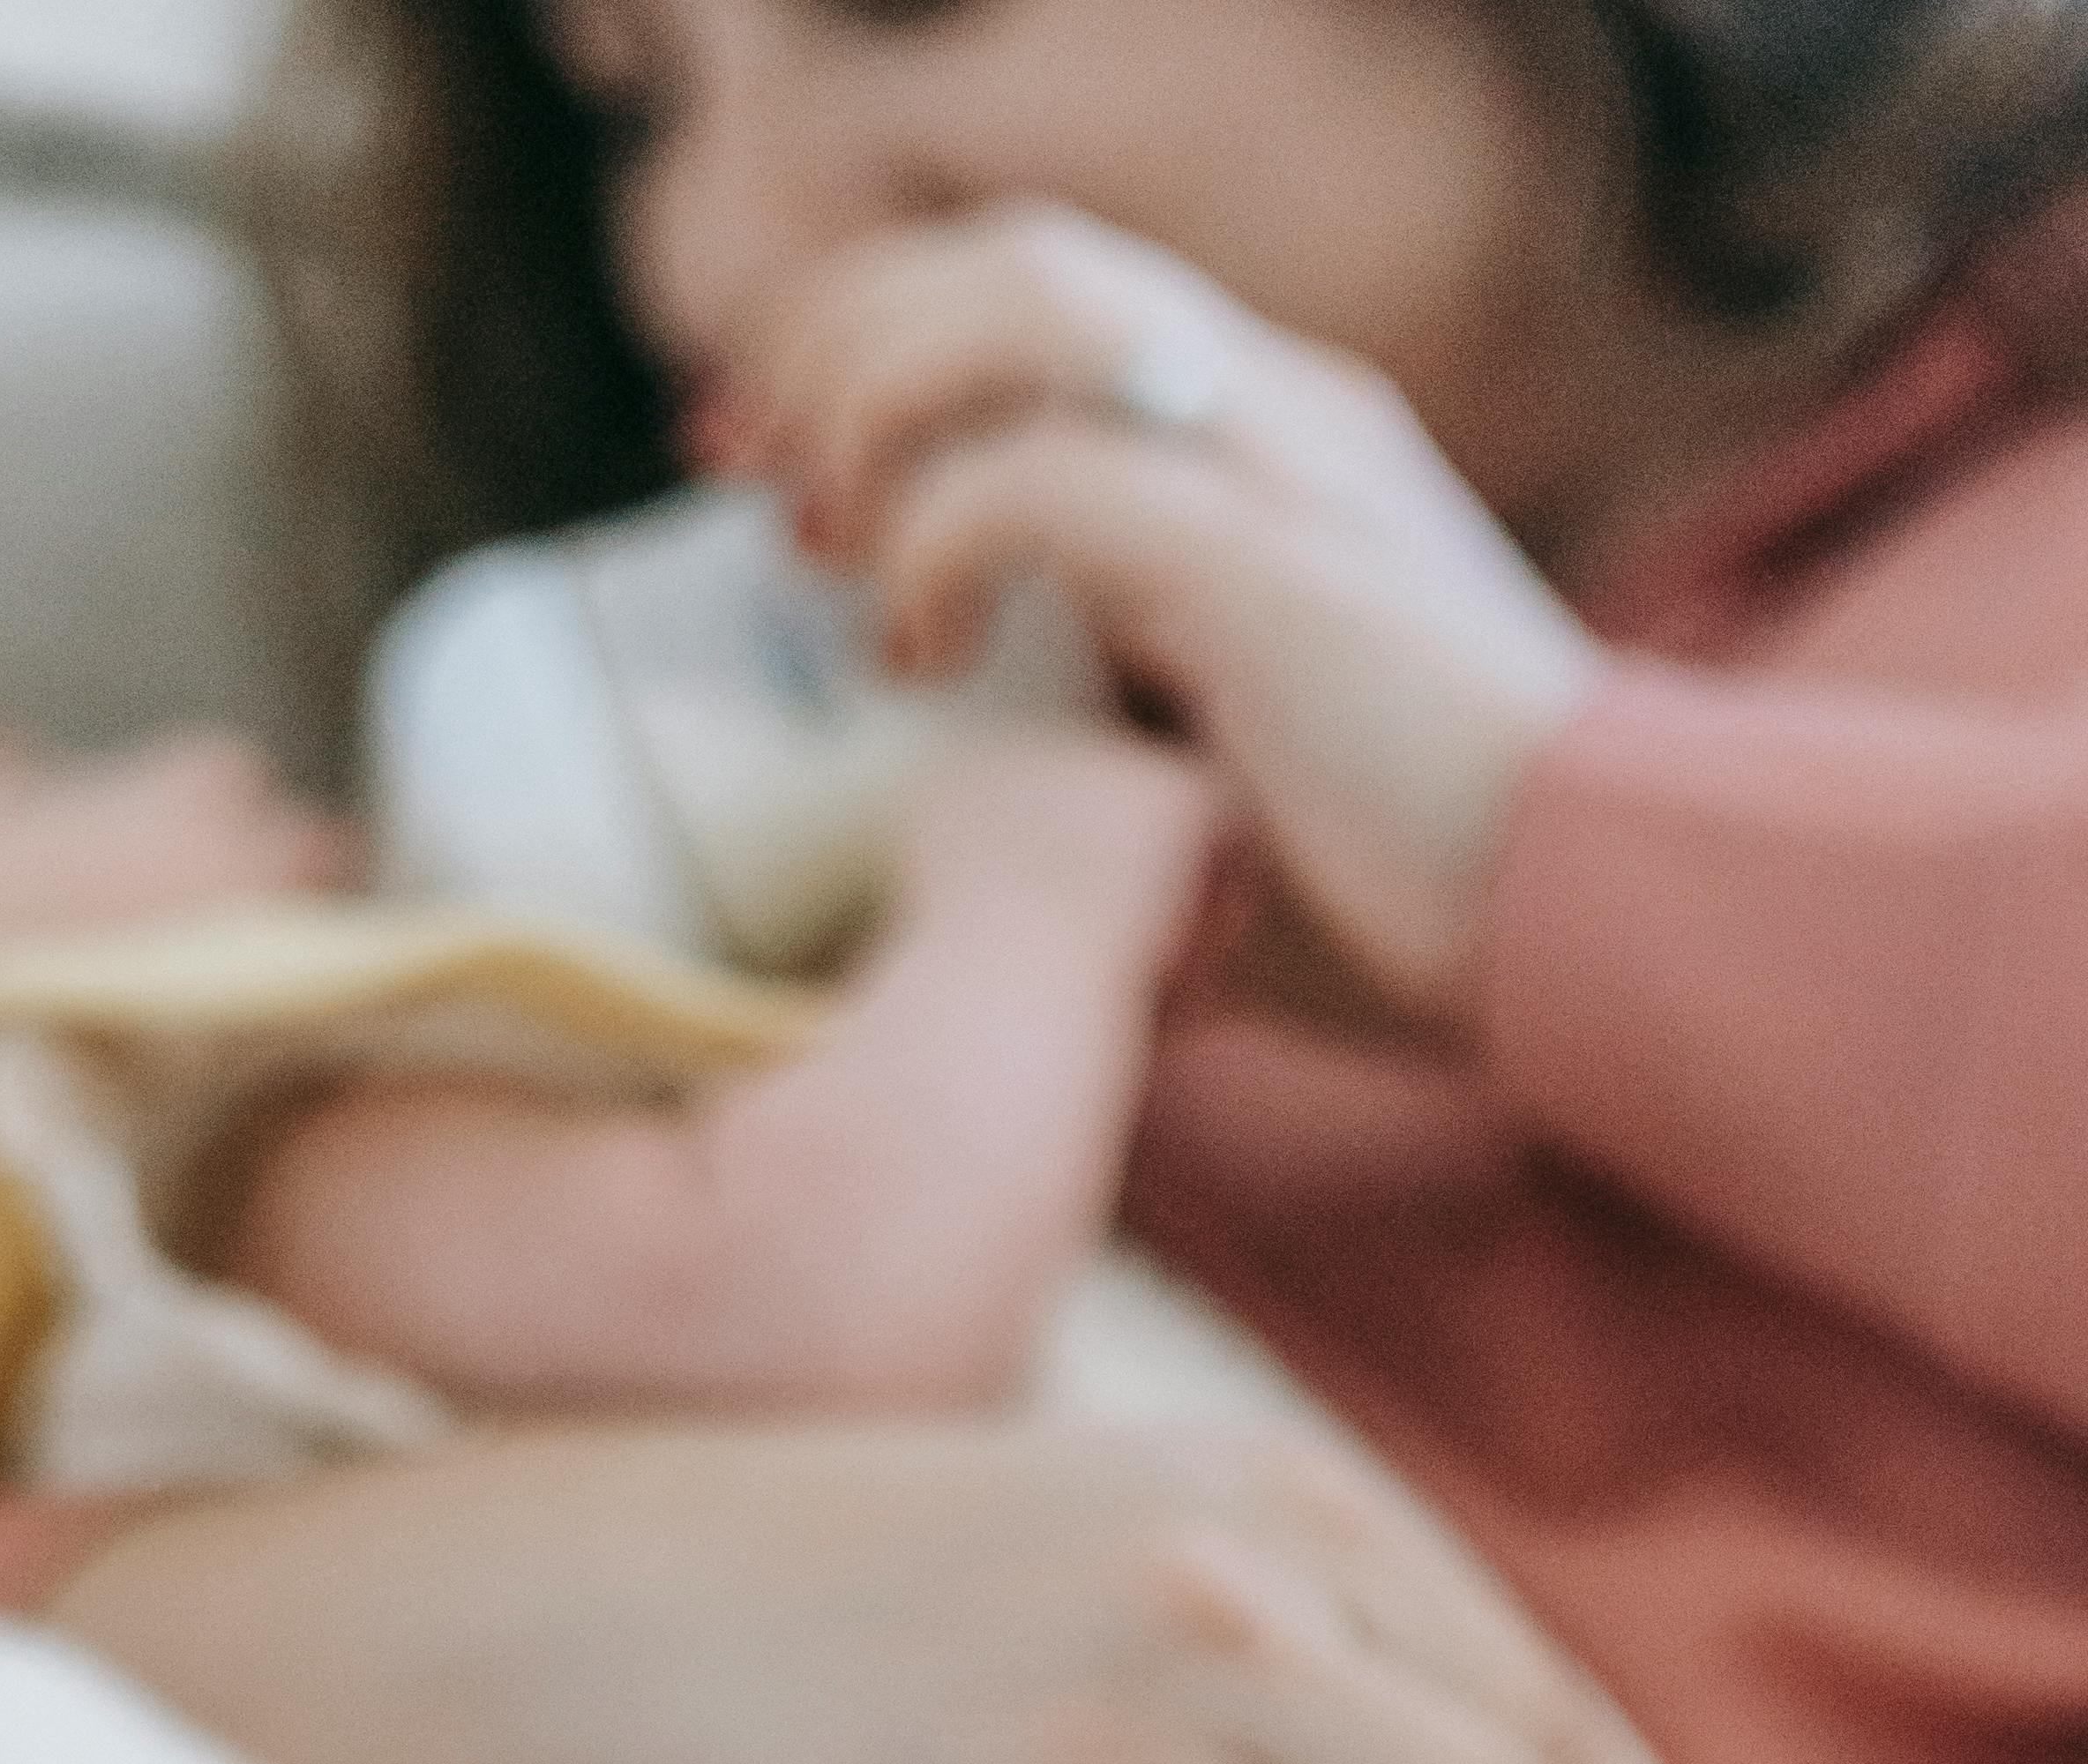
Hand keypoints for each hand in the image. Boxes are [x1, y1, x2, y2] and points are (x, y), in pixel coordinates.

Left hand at [728, 207, 1605, 1023]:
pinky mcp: (1267, 560)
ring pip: (1028, 302)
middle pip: (1018, 257)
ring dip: (882, 396)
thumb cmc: (1427, 900)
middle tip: (746, 468)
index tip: (769, 464)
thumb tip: (973, 799)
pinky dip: (940, 533)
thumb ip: (1118, 735)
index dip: (883, 344)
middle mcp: (1280, 410)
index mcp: (1277, 444)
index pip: (1049, 304)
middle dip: (848, 336)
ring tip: (820, 537)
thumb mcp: (1232, 784)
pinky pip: (1047, 469)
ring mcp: (1282, 465)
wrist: (1605, 918)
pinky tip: (908, 645)